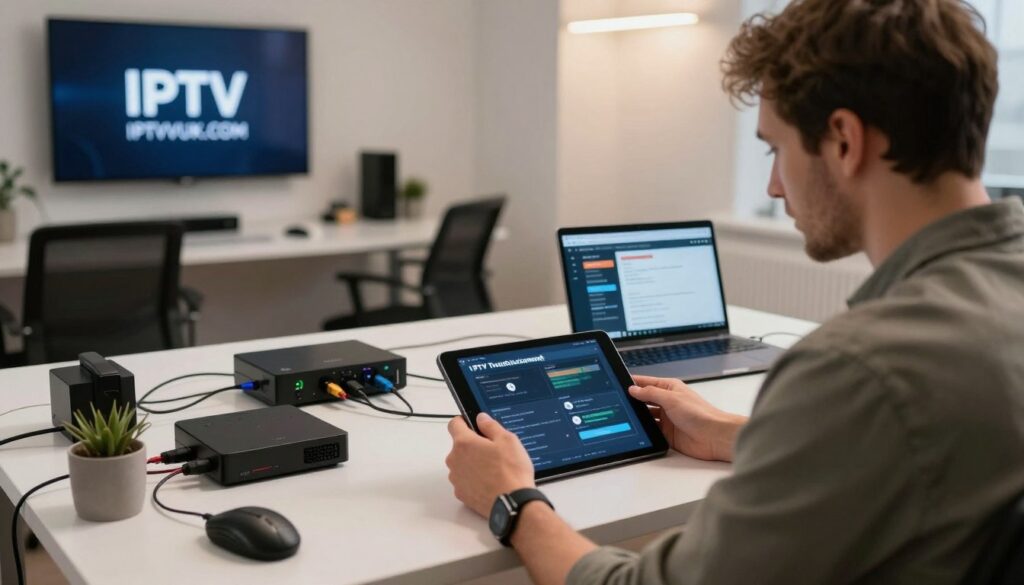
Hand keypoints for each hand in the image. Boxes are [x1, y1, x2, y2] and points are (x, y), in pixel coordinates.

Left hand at [446, 413, 535, 516]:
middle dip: (472, 446)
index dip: (464, 422)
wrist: (513, 503)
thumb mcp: (508, 440)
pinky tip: (490, 482)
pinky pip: (464, 481)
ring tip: (493, 469)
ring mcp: (456, 479)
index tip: (472, 424)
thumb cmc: (511, 472)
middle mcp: (455, 460)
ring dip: (472, 464)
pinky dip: (473, 480)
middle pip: (459, 446)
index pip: (454, 424)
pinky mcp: (461, 494)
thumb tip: (481, 418)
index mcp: (464, 443)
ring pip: (461, 464)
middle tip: (492, 451)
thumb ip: (491, 426)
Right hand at [629, 375, 746, 461]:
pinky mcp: (667, 434)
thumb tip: (633, 389)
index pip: (646, 383)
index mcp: (670, 388)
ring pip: (646, 416)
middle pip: (644, 400)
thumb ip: (651, 394)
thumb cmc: (701, 414)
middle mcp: (667, 402)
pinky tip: (635, 429)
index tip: (618, 382)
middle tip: (617, 401)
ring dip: (638, 416)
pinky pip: (651, 430)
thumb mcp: (672, 399)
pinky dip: (644, 430)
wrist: (714, 437)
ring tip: (624, 416)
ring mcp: (667, 419)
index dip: (633, 382)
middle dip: (632, 400)